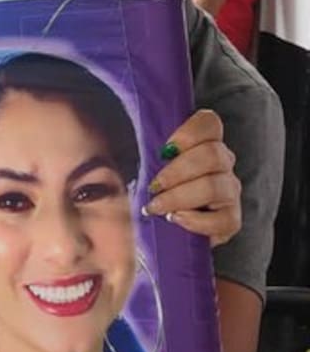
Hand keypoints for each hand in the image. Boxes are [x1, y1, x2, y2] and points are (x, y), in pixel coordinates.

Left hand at [143, 109, 240, 246]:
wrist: (155, 228)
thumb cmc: (149, 190)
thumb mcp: (143, 164)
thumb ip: (143, 147)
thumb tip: (121, 126)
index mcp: (203, 142)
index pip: (210, 123)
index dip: (189, 132)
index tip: (163, 151)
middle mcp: (222, 163)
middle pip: (212, 154)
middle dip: (176, 172)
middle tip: (153, 186)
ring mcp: (229, 190)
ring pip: (214, 186)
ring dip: (179, 198)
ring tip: (156, 207)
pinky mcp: (231, 219)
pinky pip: (223, 219)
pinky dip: (196, 221)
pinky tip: (175, 219)